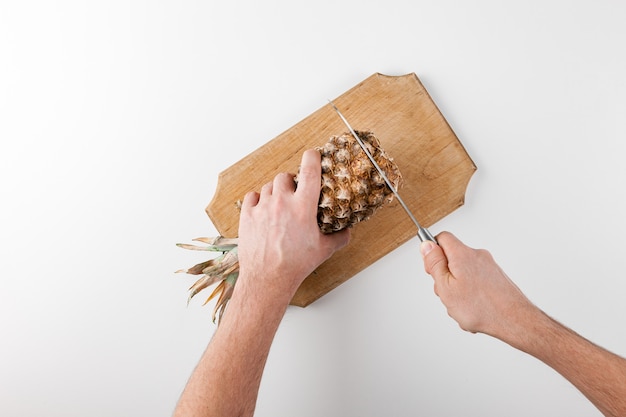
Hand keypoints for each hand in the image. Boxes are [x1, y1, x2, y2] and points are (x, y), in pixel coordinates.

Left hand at [237, 149, 349, 301]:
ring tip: (280, 205)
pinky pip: (252, 196)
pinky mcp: (247, 215)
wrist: (268, 278)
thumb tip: (347, 231)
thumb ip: (339, 237)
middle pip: (286, 176)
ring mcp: (262, 207)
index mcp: (303, 207)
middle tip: (295, 194)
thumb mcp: (324, 251)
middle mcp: (282, 202)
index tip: (312, 155)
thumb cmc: (296, 265)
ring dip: (275, 192)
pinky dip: (258, 199)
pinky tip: (263, 209)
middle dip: (291, 182)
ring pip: (269, 186)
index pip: (309, 170)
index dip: (312, 157)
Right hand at [420, 232, 534, 338]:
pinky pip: (475, 283)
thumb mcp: (445, 286)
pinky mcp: (496, 278)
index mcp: (462, 254)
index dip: (432, 251)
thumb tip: (426, 245)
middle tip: (447, 292)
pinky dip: (470, 295)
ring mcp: (489, 267)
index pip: (442, 238)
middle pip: (452, 258)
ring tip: (462, 305)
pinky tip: (473, 309)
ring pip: (463, 273)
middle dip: (445, 276)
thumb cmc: (482, 307)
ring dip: (458, 289)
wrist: (514, 320)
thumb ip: (434, 263)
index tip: (431, 268)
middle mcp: (478, 256)